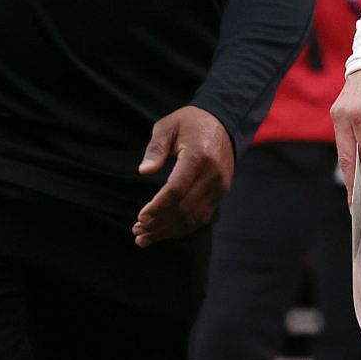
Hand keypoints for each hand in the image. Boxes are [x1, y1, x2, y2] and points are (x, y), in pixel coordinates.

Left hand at [133, 106, 233, 247]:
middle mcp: (213, 174)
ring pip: (193, 218)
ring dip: (168, 231)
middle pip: (184, 209)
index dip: (157, 207)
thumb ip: (155, 148)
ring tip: (145, 237)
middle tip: (136, 231)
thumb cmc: (190, 123)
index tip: (140, 217)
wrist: (224, 122)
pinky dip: (182, 228)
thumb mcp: (168, 126)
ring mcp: (220, 186)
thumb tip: (144, 171)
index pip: (176, 190)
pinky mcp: (221, 192)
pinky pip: (202, 217)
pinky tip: (164, 231)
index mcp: (198, 156)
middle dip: (158, 224)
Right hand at [330, 68, 360, 199]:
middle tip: (356, 209)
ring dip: (351, 171)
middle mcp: (343, 116)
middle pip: (347, 159)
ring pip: (343, 151)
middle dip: (353, 185)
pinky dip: (351, 154)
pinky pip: (343, 139)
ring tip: (356, 195)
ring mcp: (337, 113)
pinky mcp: (338, 111)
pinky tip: (358, 169)